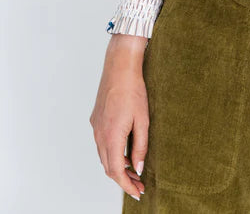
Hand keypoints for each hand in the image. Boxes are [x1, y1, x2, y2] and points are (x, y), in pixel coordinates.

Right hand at [90, 34, 148, 200]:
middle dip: (123, 179)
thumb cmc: (134, 90)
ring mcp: (95, 127)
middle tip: (138, 185)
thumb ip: (141, 146)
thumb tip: (138, 168)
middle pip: (108, 166)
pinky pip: (102, 144)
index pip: (116, 171)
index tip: (137, 192)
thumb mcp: (143, 120)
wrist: (119, 67)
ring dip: (117, 167)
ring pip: (104, 156)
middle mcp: (99, 134)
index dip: (126, 185)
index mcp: (111, 136)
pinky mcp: (96, 120)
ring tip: (134, 172)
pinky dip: (112, 154)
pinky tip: (125, 152)